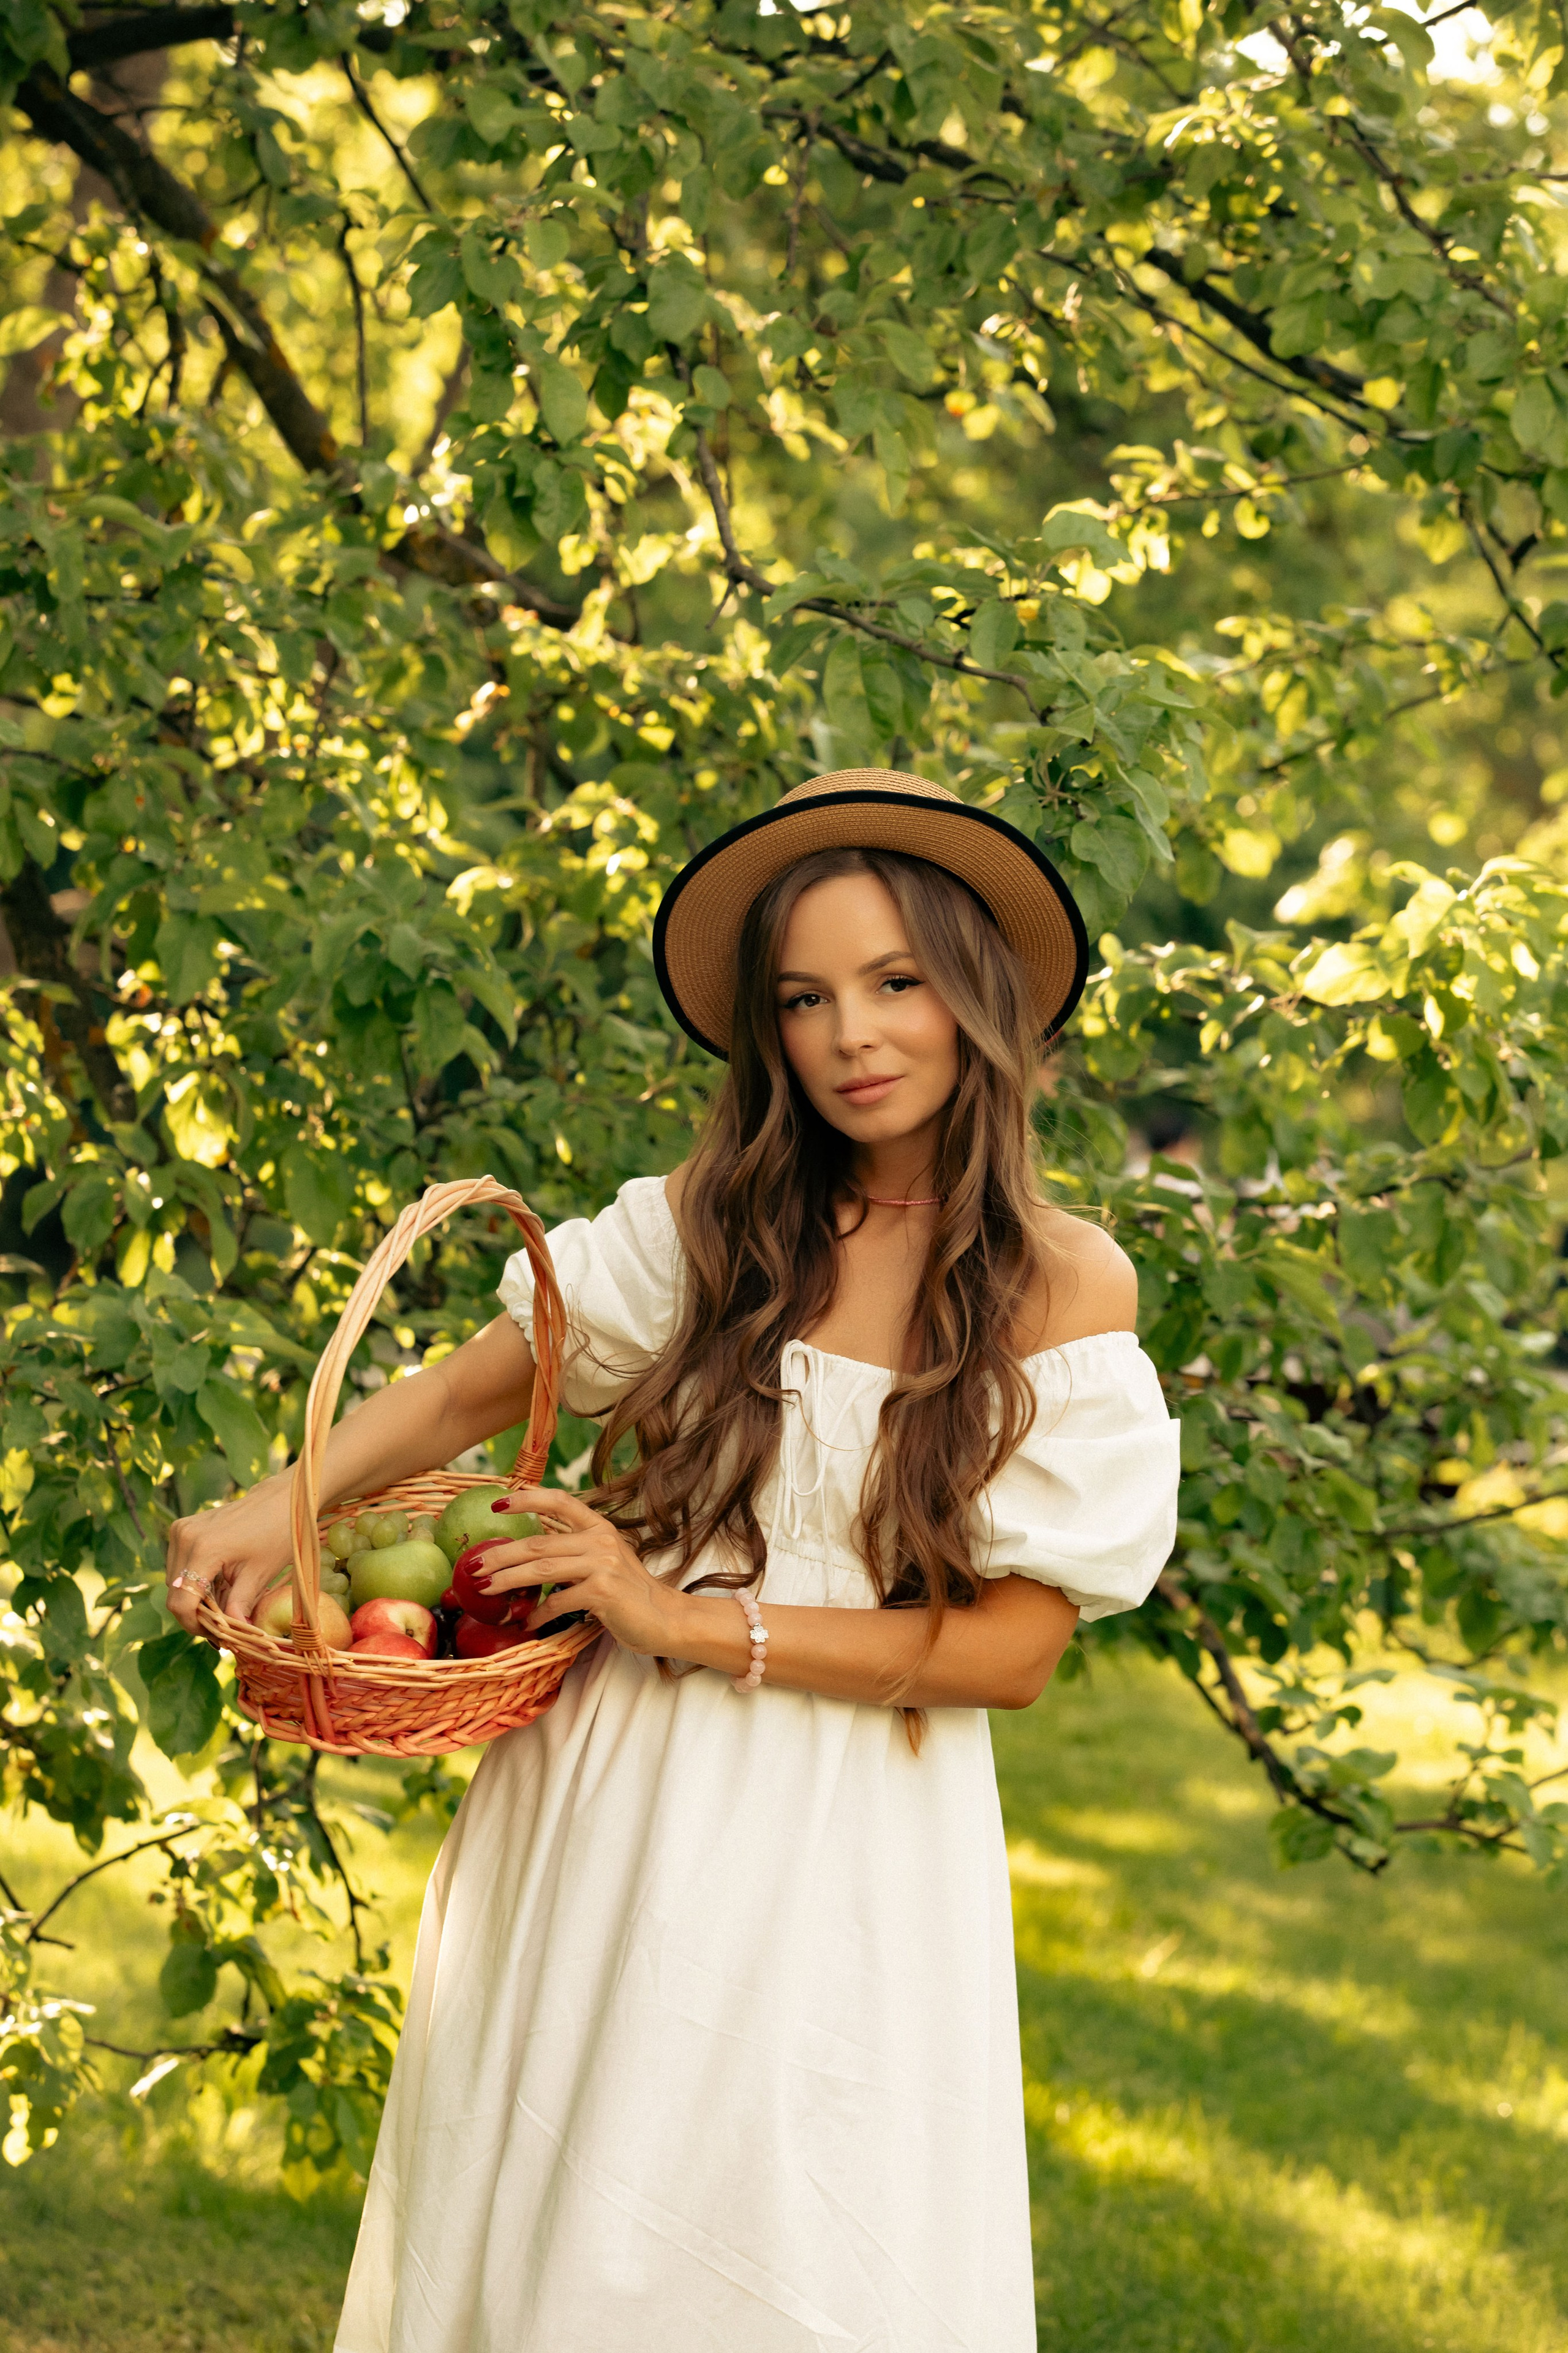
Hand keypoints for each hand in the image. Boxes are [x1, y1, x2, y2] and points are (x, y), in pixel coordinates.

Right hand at [165, 1473, 293, 1635]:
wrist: (280, 1499)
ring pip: (176, 1581)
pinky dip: (197, 1581)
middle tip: (224, 1627)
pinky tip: (220, 1587)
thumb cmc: (278, 1534)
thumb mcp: (260, 1574)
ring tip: (225, 1606)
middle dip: (197, 1614)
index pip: (181, 1602)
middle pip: (176, 1592)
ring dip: (196, 1598)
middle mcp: (185, 1536)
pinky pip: (181, 1564)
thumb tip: (231, 1637)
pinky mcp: (184, 1527)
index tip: (216, 1638)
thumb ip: (239, 1606)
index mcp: (203, 1549)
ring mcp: (182, 1529)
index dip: (194, 1626)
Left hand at [480, 1487, 689, 1655]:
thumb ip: (574, 1550)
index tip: (497, 1504)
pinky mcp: (602, 1592)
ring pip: (541, 1570)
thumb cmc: (629, 1593)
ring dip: (508, 1581)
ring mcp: (602, 1565)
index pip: (560, 1500)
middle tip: (473, 1567)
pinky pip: (558, 1601)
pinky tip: (528, 1623)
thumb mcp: (604, 1561)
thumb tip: (531, 1548)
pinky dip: (539, 1614)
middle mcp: (601, 1540)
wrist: (665, 1618)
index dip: (527, 1498)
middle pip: (538, 1543)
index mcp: (600, 1527)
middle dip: (500, 1555)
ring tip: (486, 1590)